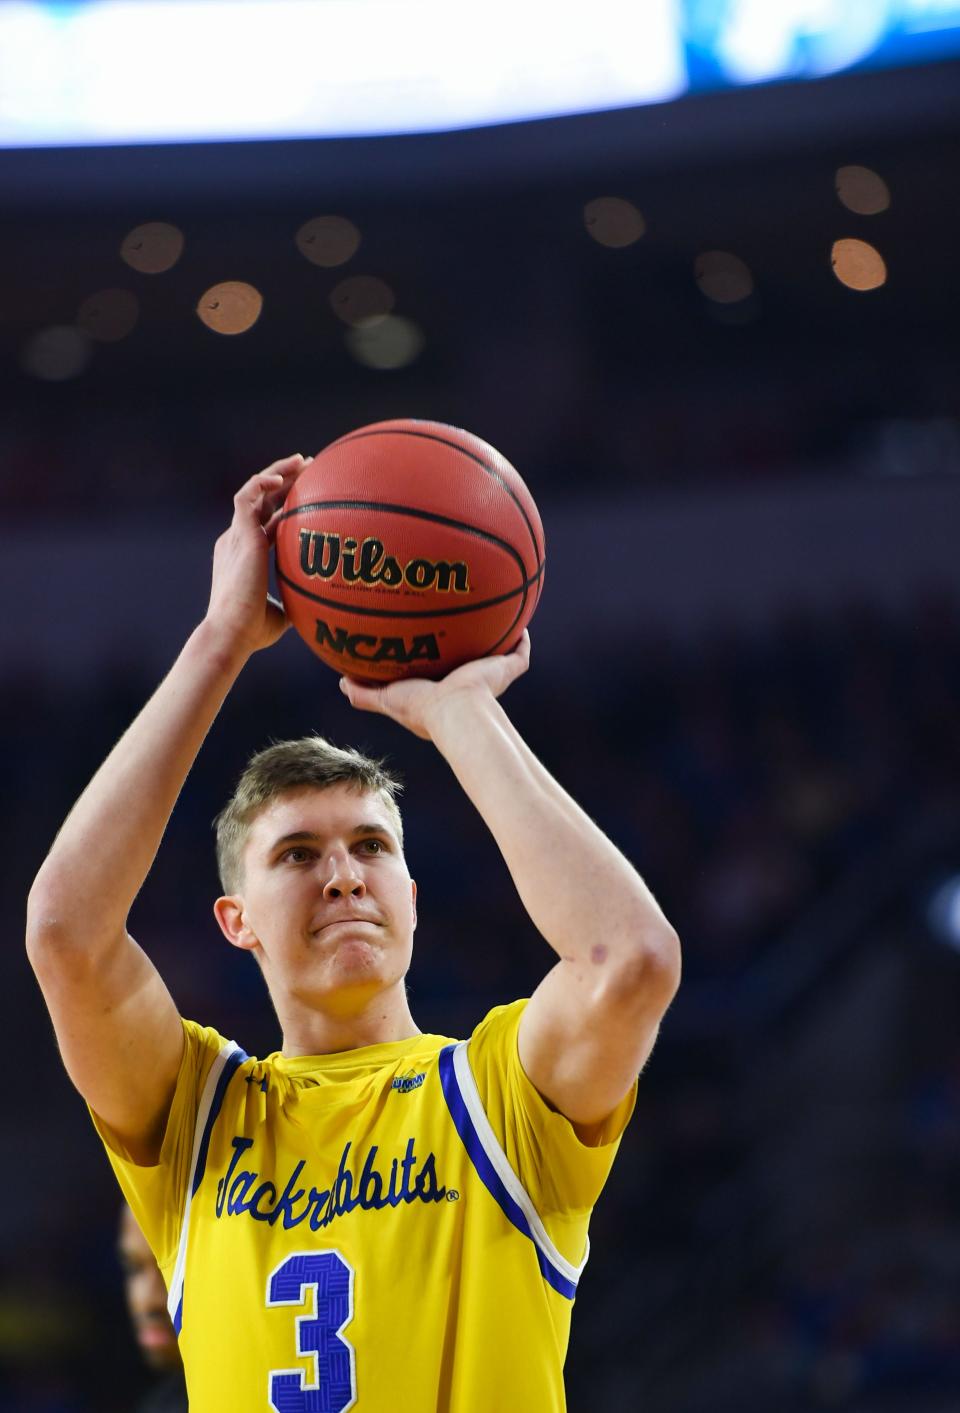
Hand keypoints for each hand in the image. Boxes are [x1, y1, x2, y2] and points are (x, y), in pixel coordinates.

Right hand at [204, 454, 308, 658]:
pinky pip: (246, 496)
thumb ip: (294, 601)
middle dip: (285, 479)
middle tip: (309, 465)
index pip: (266, 520)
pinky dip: (262, 482)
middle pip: (261, 500)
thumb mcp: (280, 614)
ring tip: (301, 460)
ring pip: (254, 491)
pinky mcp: (238, 534)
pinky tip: (282, 477)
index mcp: (244, 554)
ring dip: (277, 472)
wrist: (232, 632)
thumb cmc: (253, 630)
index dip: (285, 505)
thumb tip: (315, 606)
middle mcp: (238, 539)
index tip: (308, 493)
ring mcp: (236, 535)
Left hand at [338, 632, 530, 739]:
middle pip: (471, 660)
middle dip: (468, 643)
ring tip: (493, 613)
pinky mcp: (507, 670)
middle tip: (459, 620)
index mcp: (444, 690)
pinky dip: (522, 639)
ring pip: (499, 656)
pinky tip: (520, 621)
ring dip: (497, 638)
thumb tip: (342, 681)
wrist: (457, 710)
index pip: (442, 670)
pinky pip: (520, 653)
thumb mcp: (387, 699)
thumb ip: (365, 694)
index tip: (430, 637)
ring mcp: (491, 678)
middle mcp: (469, 682)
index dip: (438, 655)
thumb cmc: (422, 708)